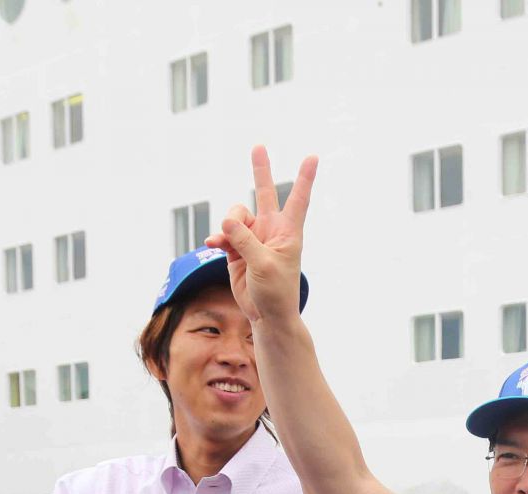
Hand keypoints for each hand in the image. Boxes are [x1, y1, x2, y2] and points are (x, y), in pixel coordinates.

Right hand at [206, 146, 315, 326]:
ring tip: (226, 242)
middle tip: (259, 145)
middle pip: (265, 192)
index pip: (298, 199)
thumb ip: (245, 239)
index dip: (305, 178)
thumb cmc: (276, 291)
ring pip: (236, 216)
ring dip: (228, 224)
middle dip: (260, 170)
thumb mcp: (263, 264)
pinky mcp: (237, 248)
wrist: (266, 314)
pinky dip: (219, 236)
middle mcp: (271, 229)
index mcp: (288, 232)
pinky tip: (215, 244)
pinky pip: (224, 233)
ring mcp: (253, 237)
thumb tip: (227, 219)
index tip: (313, 156)